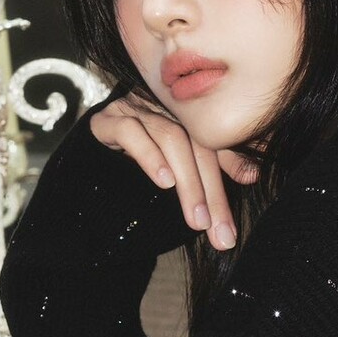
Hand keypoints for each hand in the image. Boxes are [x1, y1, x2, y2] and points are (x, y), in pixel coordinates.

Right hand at [88, 92, 260, 251]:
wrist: (84, 177)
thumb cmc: (135, 176)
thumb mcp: (180, 175)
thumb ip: (213, 168)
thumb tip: (253, 173)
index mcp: (181, 114)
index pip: (212, 139)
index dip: (232, 162)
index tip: (249, 188)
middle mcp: (160, 105)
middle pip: (195, 142)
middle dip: (212, 191)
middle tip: (220, 231)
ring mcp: (132, 108)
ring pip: (170, 138)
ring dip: (188, 183)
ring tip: (197, 219)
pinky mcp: (105, 120)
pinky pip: (131, 132)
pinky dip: (150, 156)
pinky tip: (164, 182)